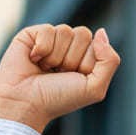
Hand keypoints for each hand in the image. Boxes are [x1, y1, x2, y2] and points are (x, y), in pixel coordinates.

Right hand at [0, 23, 120, 133]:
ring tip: (45, 69)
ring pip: (65, 30)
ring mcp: (50, 39)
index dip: (86, 63)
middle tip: (58, 74)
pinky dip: (42, 48)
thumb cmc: (59, 99)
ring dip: (56, 56)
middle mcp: (68, 47)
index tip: (73, 78)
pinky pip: (47, 30)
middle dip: (72, 58)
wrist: (26, 104)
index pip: (97, 44)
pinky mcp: (31, 35)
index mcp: (84, 58)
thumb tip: (101, 31)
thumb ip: (109, 61)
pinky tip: (34, 60)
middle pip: (83, 33)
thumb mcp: (94, 88)